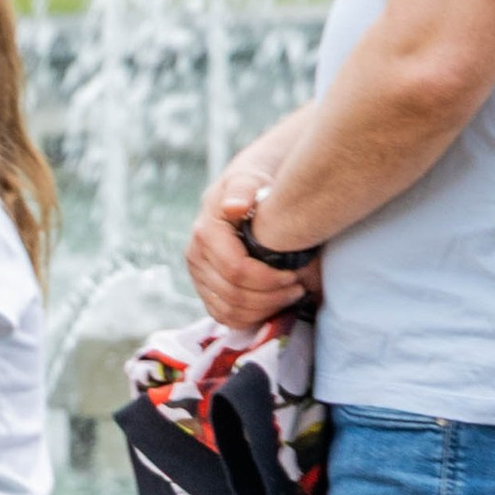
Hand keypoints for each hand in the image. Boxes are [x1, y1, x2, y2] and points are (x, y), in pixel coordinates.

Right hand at [186, 182, 312, 331]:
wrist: (243, 191)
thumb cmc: (254, 183)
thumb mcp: (250, 177)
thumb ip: (243, 188)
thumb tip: (235, 206)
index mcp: (205, 233)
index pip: (236, 271)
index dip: (268, 280)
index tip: (295, 275)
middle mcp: (196, 257)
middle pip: (233, 295)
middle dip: (270, 296)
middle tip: (299, 288)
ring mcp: (198, 275)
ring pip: (228, 310)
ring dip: (263, 309)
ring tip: (290, 296)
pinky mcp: (205, 289)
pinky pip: (224, 316)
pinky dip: (251, 317)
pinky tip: (273, 305)